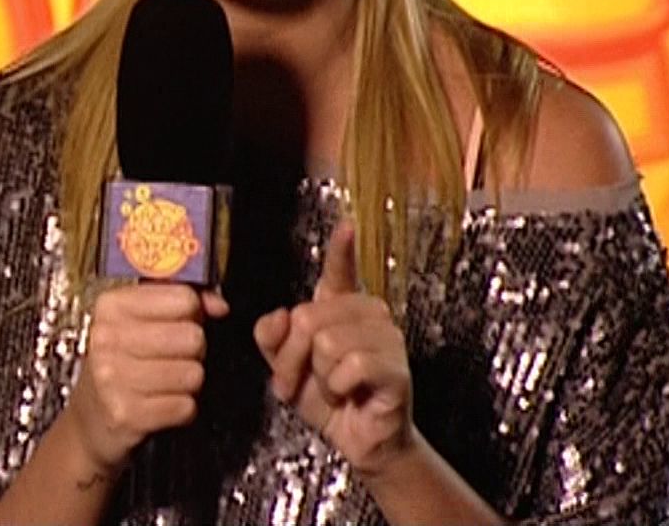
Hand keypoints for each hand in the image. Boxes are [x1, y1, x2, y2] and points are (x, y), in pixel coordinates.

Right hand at [66, 283, 229, 475]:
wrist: (89, 418)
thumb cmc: (122, 363)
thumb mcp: (140, 321)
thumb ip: (182, 302)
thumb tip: (219, 306)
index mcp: (112, 306)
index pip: (184, 298)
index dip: (193, 313)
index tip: (179, 323)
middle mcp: (107, 339)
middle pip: (193, 337)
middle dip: (193, 351)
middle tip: (172, 358)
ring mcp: (113, 378)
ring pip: (193, 374)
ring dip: (188, 383)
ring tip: (165, 383)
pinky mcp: (125, 414)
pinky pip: (185, 406)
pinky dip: (182, 409)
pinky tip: (161, 404)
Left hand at [253, 219, 416, 478]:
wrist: (358, 441)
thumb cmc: (328, 400)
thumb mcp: (286, 368)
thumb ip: (272, 339)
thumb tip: (279, 315)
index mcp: (342, 309)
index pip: (340, 272)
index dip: (341, 250)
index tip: (346, 227)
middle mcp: (369, 315)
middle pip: (308, 317)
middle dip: (292, 359)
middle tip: (302, 381)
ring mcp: (387, 339)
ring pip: (327, 342)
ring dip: (318, 377)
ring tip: (331, 390)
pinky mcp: (396, 368)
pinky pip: (351, 365)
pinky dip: (338, 388)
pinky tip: (349, 395)